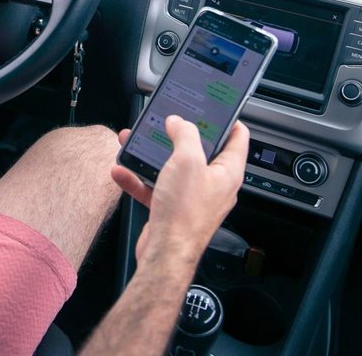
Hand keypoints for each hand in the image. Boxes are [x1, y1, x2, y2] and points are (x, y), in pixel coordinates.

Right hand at [110, 118, 248, 268]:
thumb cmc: (184, 214)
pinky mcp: (173, 209)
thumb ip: (185, 135)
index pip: (237, 137)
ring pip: (173, 168)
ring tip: (136, 143)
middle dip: (179, 135)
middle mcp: (213, 185)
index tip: (214, 107)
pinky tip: (123, 171)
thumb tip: (180, 122)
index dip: (227, 119)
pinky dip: (139, 178)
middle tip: (167, 123)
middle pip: (200, 151)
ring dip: (153, 155)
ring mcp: (192, 198)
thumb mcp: (187, 161)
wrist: (165, 254)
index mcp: (227, 172)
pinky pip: (156, 187)